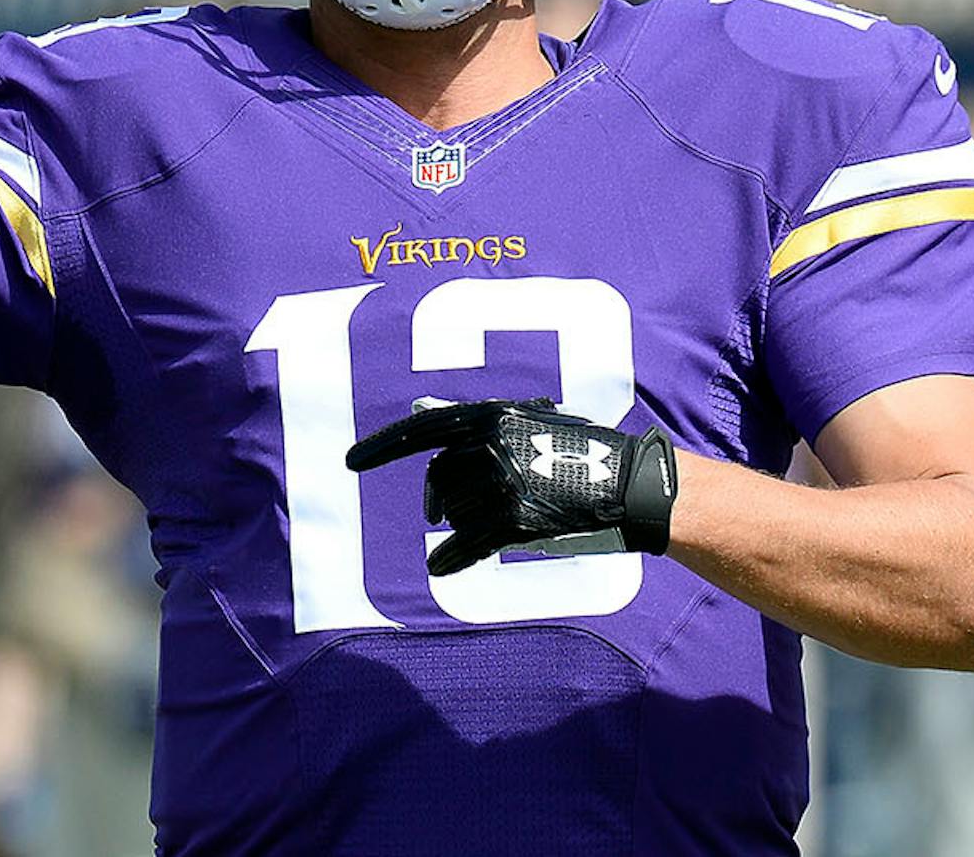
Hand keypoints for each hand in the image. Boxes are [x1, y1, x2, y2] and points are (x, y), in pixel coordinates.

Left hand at [346, 398, 678, 575]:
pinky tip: (441, 566)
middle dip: (441, 497)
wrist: (624, 482)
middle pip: (437, 480)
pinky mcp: (516, 520)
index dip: (381, 447)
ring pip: (452, 513)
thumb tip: (417, 407)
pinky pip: (465, 545)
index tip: (349, 461)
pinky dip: (450, 559)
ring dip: (464, 521)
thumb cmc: (569, 447)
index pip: (421, 431)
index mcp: (489, 414)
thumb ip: (467, 420)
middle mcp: (491, 445)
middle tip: (455, 508)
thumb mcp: (519, 420)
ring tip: (496, 516)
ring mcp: (503, 483)